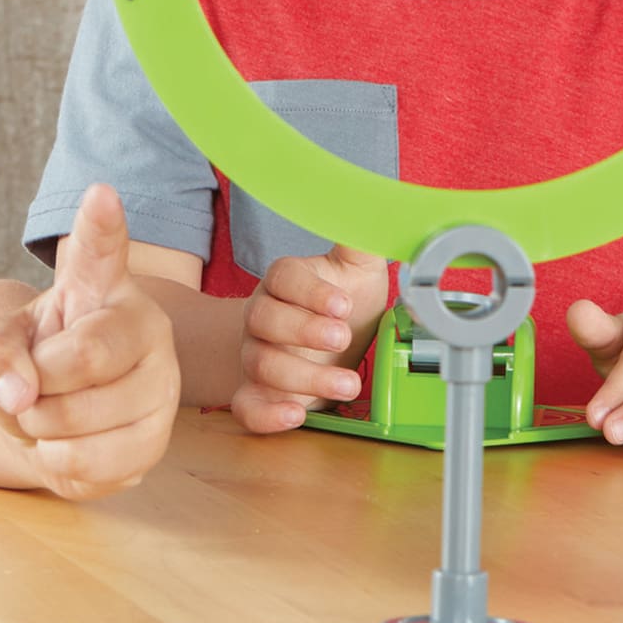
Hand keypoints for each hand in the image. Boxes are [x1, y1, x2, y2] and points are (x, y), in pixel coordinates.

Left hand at [0, 182, 179, 498]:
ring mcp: (161, 390)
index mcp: (109, 289)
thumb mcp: (0, 341)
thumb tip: (18, 393)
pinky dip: (55, 461)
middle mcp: (149, 331)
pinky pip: (88, 464)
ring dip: (38, 426)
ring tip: (45, 414)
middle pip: (84, 359)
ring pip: (82, 421)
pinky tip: (64, 443)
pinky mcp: (155, 445)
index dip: (102, 226)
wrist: (57, 414)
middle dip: (35, 383)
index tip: (99, 195)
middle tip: (31, 384)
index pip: (104, 253)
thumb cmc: (37, 360)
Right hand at [233, 242, 394, 435]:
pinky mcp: (257, 395)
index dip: (310, 292)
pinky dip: (267, 415)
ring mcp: (256, 356)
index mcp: (286, 282)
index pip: (283, 277)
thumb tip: (376, 207)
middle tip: (343, 338)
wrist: (325, 350)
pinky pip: (246, 407)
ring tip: (349, 384)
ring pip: (262, 364)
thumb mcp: (360, 272)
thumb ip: (362, 243)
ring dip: (304, 377)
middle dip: (305, 330)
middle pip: (265, 318)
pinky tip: (296, 415)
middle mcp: (263, 317)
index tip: (342, 305)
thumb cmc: (344, 307)